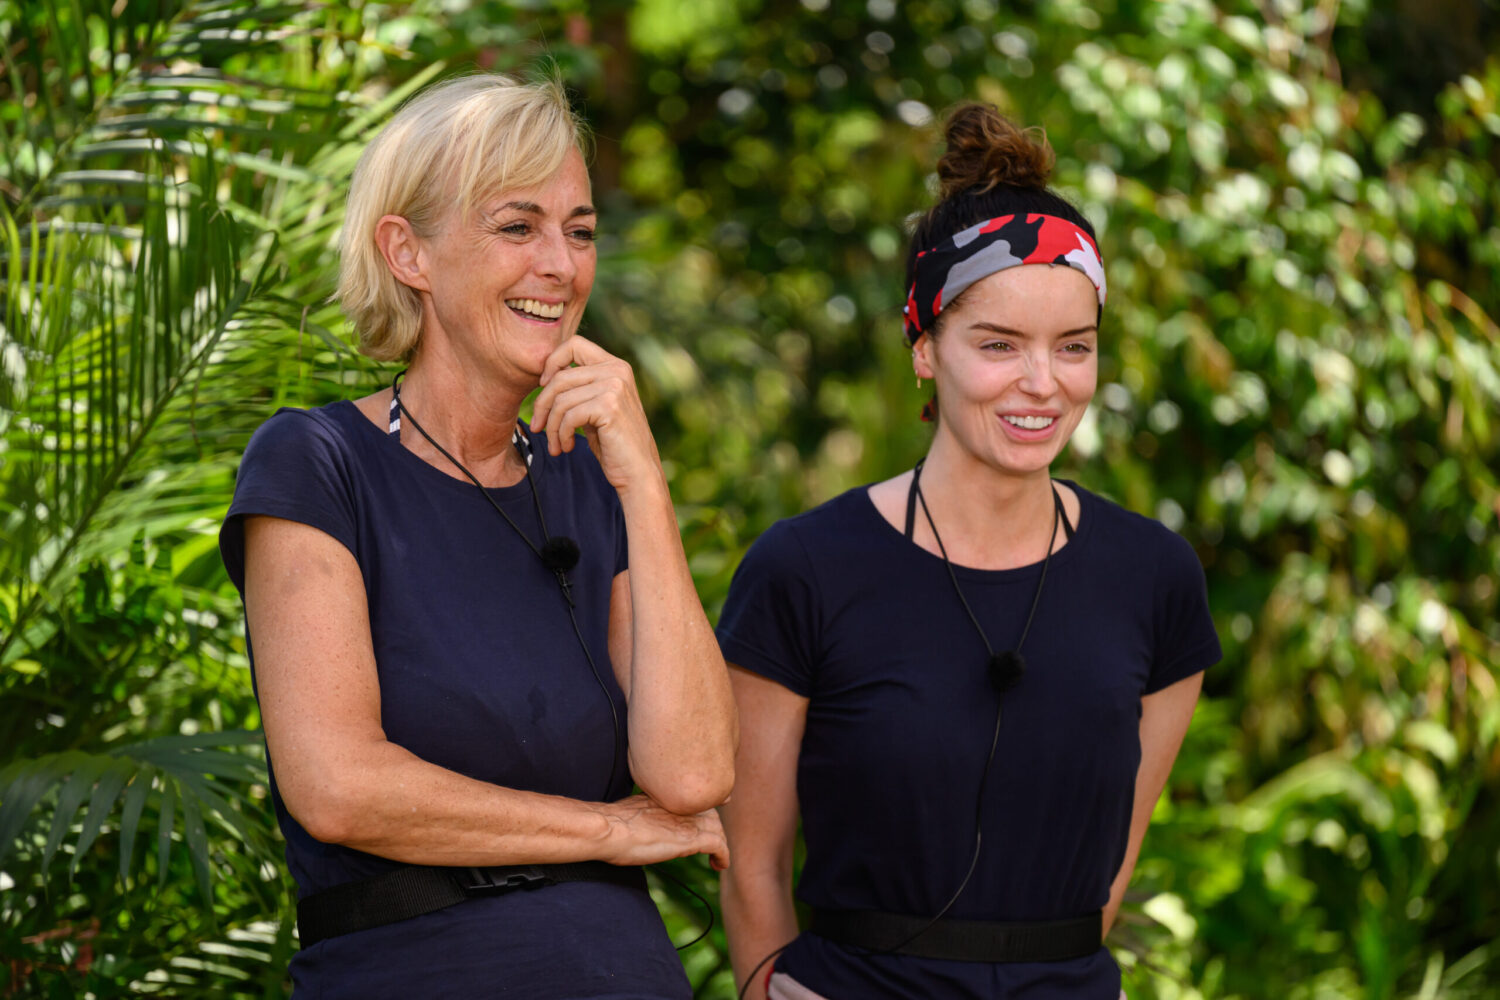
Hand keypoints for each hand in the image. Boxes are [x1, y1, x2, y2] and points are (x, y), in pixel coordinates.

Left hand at [531, 335, 662, 493]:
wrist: (638, 472)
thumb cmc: (614, 443)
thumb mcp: (595, 407)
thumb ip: (579, 388)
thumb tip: (545, 377)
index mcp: (615, 365)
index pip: (574, 344)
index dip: (552, 363)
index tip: (544, 387)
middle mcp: (617, 370)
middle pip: (560, 376)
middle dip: (542, 405)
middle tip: (537, 427)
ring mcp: (615, 387)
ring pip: (561, 399)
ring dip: (551, 426)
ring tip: (556, 444)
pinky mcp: (609, 407)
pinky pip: (569, 416)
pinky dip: (561, 434)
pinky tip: (567, 447)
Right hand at [595, 794, 729, 870]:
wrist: (607, 829)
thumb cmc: (610, 824)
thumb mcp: (631, 810)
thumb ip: (643, 812)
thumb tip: (641, 822)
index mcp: (666, 797)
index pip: (694, 798)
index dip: (702, 809)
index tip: (703, 820)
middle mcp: (680, 806)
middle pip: (710, 811)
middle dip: (713, 827)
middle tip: (710, 844)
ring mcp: (686, 822)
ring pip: (717, 828)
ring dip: (719, 842)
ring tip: (715, 857)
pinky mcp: (689, 840)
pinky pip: (718, 845)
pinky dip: (723, 855)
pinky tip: (718, 865)